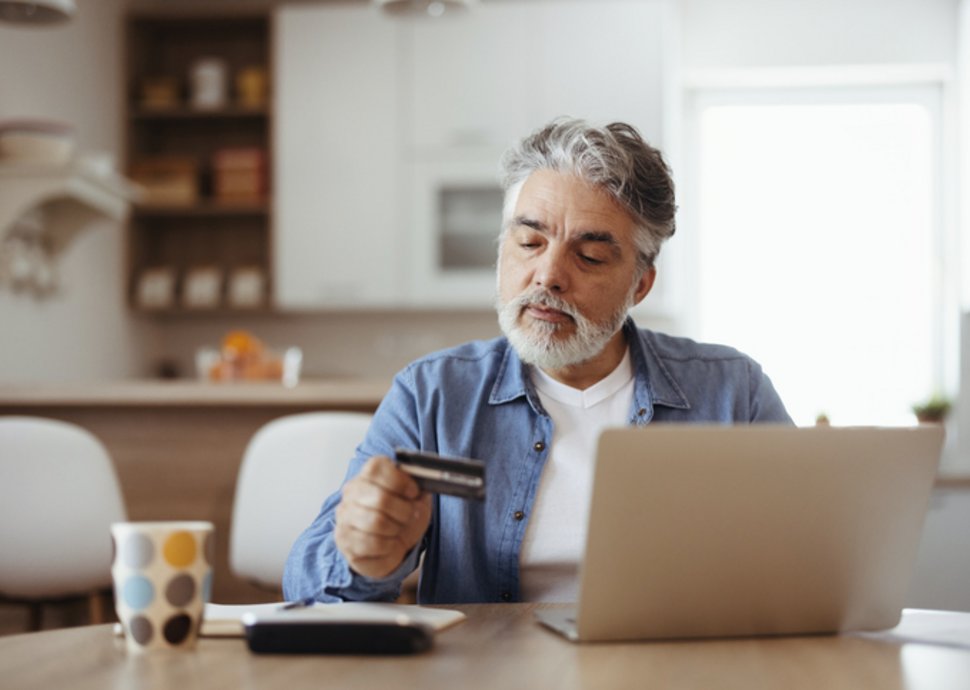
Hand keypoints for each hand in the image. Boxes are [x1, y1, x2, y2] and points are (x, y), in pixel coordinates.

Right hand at [334, 455, 431, 578]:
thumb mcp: (416, 498)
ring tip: (397, 530)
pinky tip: (388, 542)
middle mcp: (352, 492)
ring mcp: (345, 515)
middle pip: (380, 498)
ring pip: (377, 523)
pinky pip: (372, 543)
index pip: (376, 468)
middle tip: (410, 515)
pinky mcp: (345, 539)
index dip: (400, 481)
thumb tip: (422, 483)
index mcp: (369, 475)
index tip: (413, 492)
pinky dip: (388, 545)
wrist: (393, 545)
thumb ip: (419, 486)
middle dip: (404, 511)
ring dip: (396, 529)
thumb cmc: (402, 517)